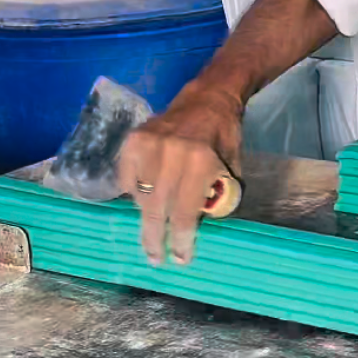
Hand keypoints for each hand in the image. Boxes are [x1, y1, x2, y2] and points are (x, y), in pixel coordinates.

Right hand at [117, 86, 242, 266]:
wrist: (208, 98)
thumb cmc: (224, 137)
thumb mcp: (231, 169)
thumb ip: (217, 198)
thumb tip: (202, 229)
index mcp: (200, 162)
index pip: (185, 212)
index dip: (181, 240)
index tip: (180, 259)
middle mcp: (171, 154)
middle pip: (156, 209)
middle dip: (155, 239)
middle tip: (156, 258)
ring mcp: (148, 145)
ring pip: (139, 196)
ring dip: (147, 216)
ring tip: (154, 227)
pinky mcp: (133, 139)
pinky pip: (126, 178)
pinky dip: (134, 192)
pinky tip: (144, 199)